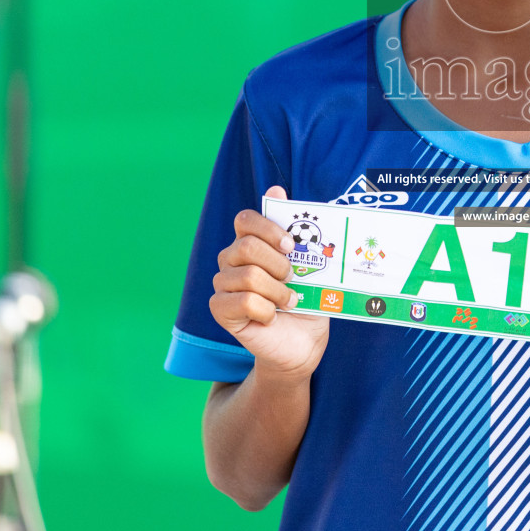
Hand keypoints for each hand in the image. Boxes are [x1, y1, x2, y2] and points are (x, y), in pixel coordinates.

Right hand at [209, 186, 329, 380]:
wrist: (303, 342)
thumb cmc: (307, 299)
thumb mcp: (308, 263)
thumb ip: (292, 229)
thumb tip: (276, 188)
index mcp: (250, 242)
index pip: (245, 220)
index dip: (269, 229)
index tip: (292, 246)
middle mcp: (231, 259)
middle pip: (246, 247)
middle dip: (278, 264)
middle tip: (292, 279)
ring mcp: (223, 284)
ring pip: (248, 277)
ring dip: (277, 291)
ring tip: (289, 302)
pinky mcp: (221, 310)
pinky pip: (244, 302)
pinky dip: (267, 310)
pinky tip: (272, 316)